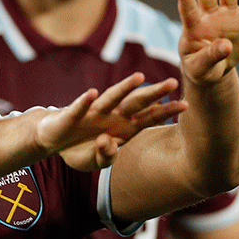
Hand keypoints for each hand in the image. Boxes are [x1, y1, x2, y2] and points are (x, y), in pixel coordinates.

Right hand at [35, 73, 185, 170]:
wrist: (53, 140)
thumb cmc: (80, 149)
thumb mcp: (97, 162)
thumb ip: (107, 156)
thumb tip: (109, 143)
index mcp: (123, 127)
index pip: (149, 117)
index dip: (166, 112)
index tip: (186, 105)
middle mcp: (112, 115)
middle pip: (136, 102)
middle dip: (154, 93)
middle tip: (173, 82)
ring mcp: (93, 113)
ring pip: (111, 97)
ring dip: (125, 88)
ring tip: (139, 77)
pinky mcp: (72, 114)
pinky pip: (79, 107)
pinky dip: (84, 101)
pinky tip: (92, 93)